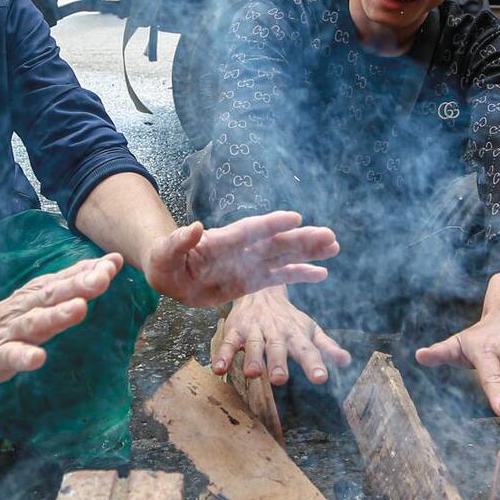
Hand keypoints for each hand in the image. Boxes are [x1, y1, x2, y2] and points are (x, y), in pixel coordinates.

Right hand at [0, 253, 122, 382]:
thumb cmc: (17, 315)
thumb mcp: (45, 294)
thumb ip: (77, 279)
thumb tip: (113, 261)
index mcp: (41, 293)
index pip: (67, 279)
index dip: (89, 271)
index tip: (113, 263)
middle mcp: (28, 307)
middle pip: (54, 295)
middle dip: (78, 286)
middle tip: (102, 278)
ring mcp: (13, 330)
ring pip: (36, 322)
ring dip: (57, 315)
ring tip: (78, 309)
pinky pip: (12, 355)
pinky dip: (25, 356)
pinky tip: (38, 358)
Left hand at [144, 211, 337, 307]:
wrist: (171, 275)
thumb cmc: (165, 261)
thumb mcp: (165, 253)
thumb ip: (179, 241)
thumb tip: (195, 227)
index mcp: (222, 241)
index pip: (250, 231)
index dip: (271, 224)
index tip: (295, 218)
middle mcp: (241, 250)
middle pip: (275, 242)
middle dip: (301, 240)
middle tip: (330, 235)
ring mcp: (248, 264)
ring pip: (283, 257)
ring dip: (308, 252)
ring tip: (334, 246)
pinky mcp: (251, 281)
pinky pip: (279, 277)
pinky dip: (300, 275)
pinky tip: (322, 273)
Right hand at [212, 285, 350, 386]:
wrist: (261, 291)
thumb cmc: (289, 319)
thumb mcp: (310, 331)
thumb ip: (326, 347)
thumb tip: (347, 361)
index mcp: (296, 335)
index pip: (307, 350)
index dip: (314, 364)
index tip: (320, 378)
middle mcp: (276, 333)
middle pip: (277, 348)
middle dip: (278, 362)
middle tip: (280, 379)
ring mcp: (255, 331)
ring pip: (253, 345)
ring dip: (252, 358)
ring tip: (252, 373)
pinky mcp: (235, 330)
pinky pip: (228, 343)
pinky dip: (223, 355)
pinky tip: (219, 369)